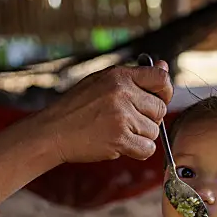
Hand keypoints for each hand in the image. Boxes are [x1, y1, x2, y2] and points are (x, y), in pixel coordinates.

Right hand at [34, 61, 173, 163]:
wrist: (52, 131)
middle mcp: (123, 93)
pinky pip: (147, 148)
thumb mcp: (101, 82)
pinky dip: (138, 151)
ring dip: (141, 136)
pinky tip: (122, 145)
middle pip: (160, 109)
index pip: (160, 78)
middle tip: (129, 122)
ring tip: (118, 132)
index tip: (158, 100)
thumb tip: (164, 66)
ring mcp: (122, 116)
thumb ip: (134, 76)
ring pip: (153, 131)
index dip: (164, 92)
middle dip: (149, 119)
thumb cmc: (76, 107)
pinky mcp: (119, 138)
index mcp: (119, 76)